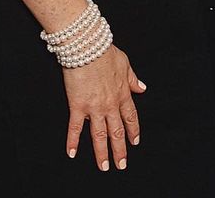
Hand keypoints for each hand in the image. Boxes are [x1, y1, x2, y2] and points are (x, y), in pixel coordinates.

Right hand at [63, 45, 145, 170]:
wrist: (88, 46)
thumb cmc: (105, 51)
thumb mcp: (125, 63)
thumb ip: (133, 78)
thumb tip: (142, 88)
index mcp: (123, 93)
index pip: (130, 118)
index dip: (133, 131)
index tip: (134, 143)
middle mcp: (110, 104)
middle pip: (117, 132)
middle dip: (120, 150)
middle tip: (121, 164)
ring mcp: (95, 107)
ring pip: (100, 135)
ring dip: (102, 153)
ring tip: (104, 167)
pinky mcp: (78, 105)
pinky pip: (76, 127)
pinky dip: (73, 141)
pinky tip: (72, 153)